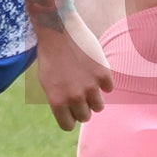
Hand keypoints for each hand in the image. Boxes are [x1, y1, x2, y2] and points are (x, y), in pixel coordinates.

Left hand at [32, 11, 114, 130]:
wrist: (59, 30)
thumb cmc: (50, 55)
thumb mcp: (47, 82)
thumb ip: (59, 100)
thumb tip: (72, 115)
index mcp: (57, 101)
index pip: (68, 125)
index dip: (69, 117)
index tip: (70, 109)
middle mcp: (74, 97)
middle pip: (85, 117)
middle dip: (82, 107)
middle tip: (78, 93)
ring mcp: (90, 86)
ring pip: (99, 107)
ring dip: (94, 97)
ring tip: (87, 83)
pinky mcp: (104, 74)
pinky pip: (109, 88)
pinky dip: (104, 81)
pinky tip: (94, 69)